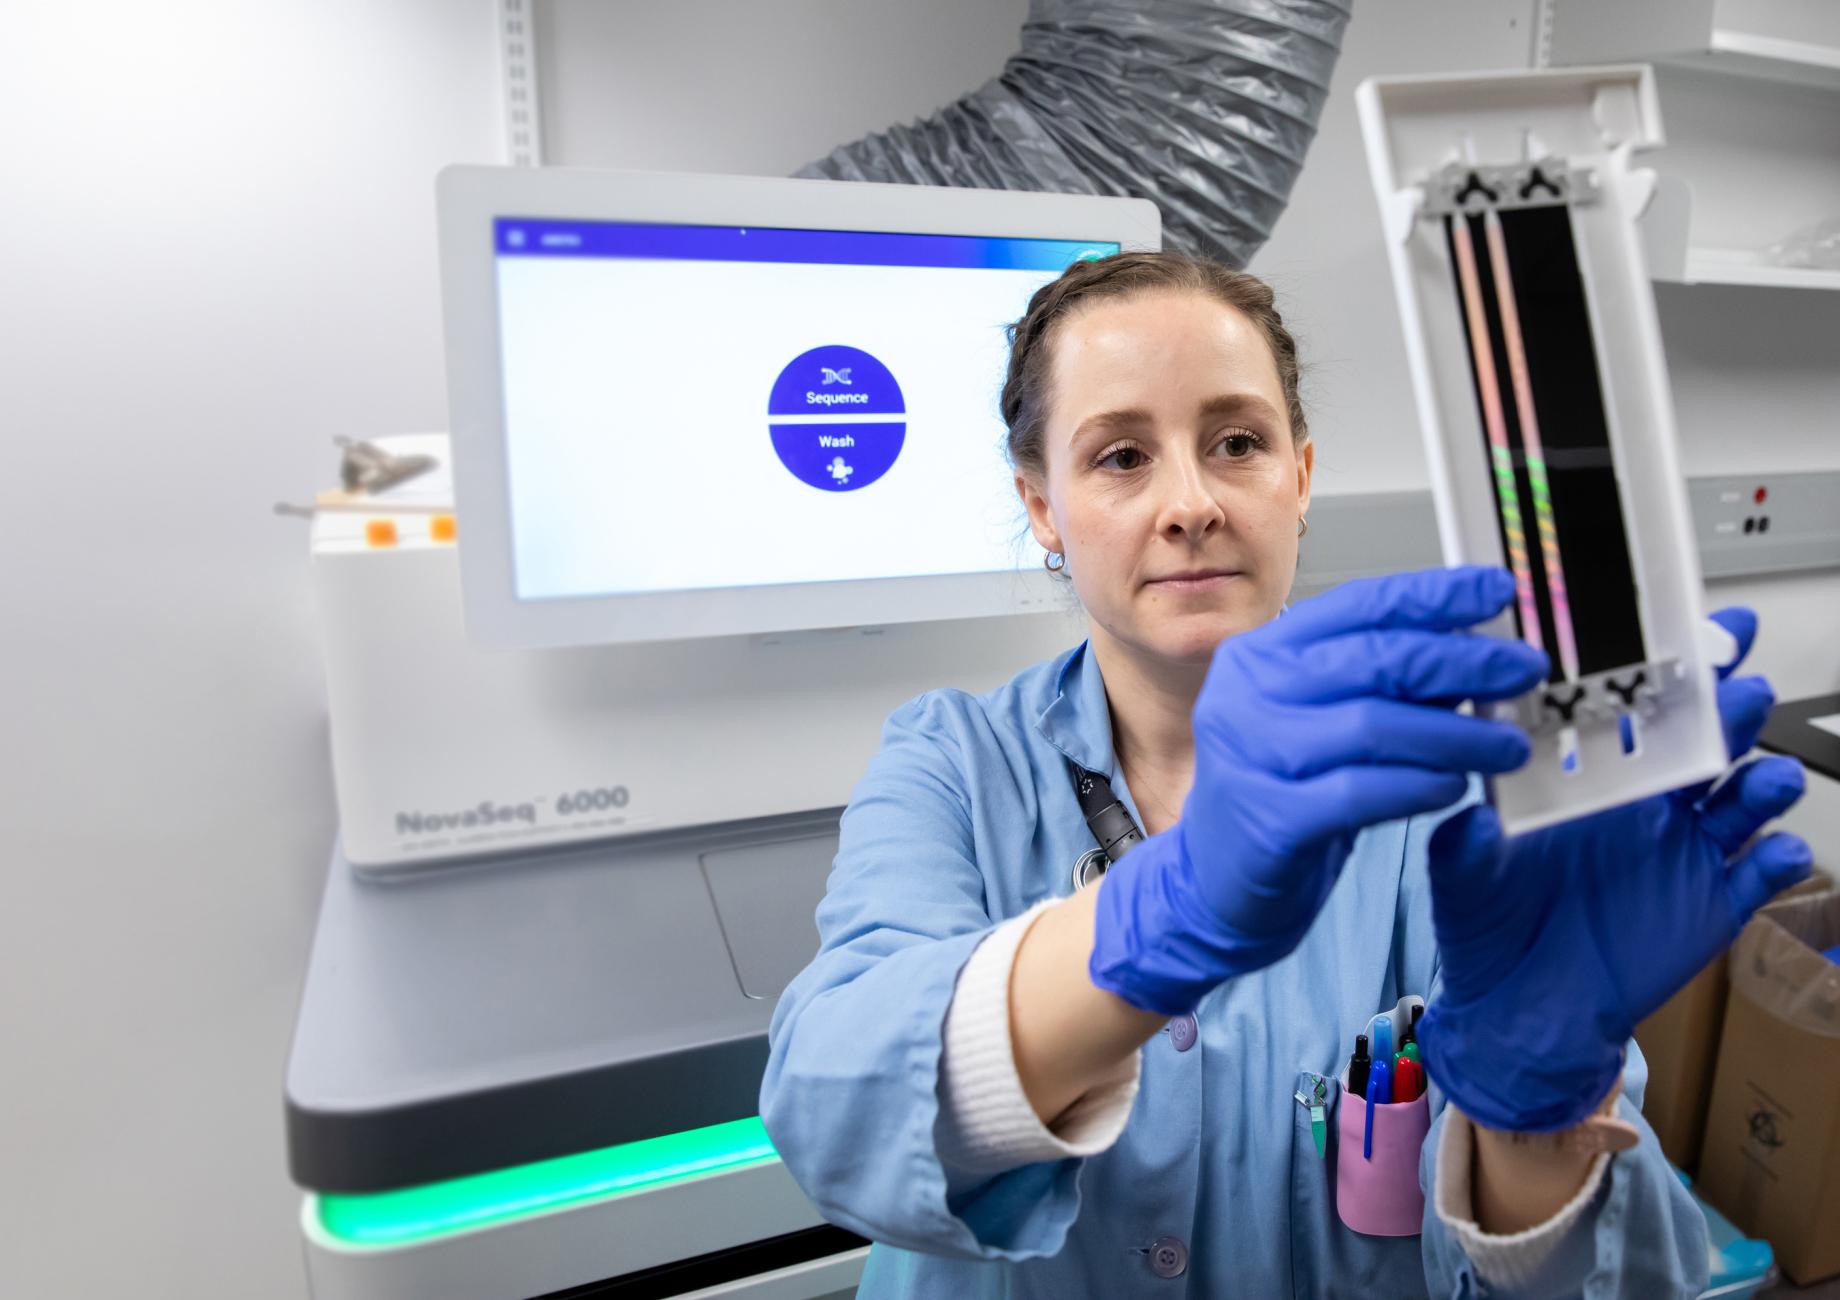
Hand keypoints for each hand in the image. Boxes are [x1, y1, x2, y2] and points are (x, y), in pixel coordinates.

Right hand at [1089, 566, 1546, 1014]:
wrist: (1214, 878)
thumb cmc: (1280, 791)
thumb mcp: (1321, 721)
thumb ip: (1380, 684)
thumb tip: (1473, 651)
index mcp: (1262, 655)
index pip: (1358, 606)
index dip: (1435, 594)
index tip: (1498, 590)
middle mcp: (1247, 694)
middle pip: (1372, 659)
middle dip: (1462, 659)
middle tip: (1523, 669)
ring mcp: (1251, 755)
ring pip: (1372, 725)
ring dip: (1456, 732)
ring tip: (1507, 744)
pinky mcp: (1268, 819)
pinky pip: (1361, 792)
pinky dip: (1418, 785)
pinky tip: (1454, 787)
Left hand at [1418, 608, 1812, 1131]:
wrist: (1518, 1008)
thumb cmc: (1488, 923)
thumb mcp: (1462, 869)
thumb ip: (1469, 834)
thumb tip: (1472, 806)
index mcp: (1585, 774)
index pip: (1629, 704)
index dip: (1657, 665)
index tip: (1677, 630)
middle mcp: (1644, 800)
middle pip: (1702, 735)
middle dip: (1726, 704)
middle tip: (1735, 685)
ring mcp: (1683, 848)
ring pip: (1742, 795)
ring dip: (1760, 775)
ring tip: (1761, 771)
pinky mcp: (1710, 902)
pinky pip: (1758, 874)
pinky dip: (1777, 858)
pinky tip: (1775, 849)